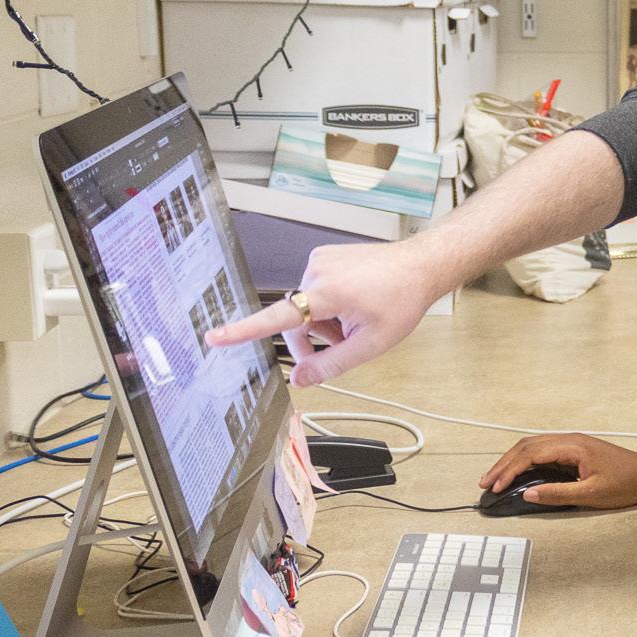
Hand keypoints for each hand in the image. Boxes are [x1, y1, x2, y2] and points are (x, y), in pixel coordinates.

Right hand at [206, 239, 443, 386]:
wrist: (421, 266)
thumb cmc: (402, 299)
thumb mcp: (371, 344)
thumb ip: (332, 365)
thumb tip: (300, 380)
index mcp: (327, 293)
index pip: (277, 318)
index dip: (243, 331)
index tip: (215, 337)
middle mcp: (317, 272)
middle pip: (294, 321)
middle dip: (313, 339)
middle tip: (342, 346)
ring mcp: (320, 261)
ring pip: (305, 307)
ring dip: (323, 322)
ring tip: (355, 320)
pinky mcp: (324, 256)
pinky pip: (315, 290)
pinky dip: (328, 304)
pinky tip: (353, 304)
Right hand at [479, 433, 636, 509]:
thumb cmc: (626, 484)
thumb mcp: (591, 494)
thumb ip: (557, 494)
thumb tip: (526, 494)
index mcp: (572, 446)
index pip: (531, 454)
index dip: (509, 470)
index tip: (495, 486)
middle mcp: (569, 439)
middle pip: (527, 446)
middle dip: (503, 464)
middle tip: (485, 483)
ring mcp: (571, 443)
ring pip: (533, 447)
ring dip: (512, 461)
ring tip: (494, 478)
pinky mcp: (574, 450)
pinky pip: (543, 451)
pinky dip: (525, 461)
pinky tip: (516, 473)